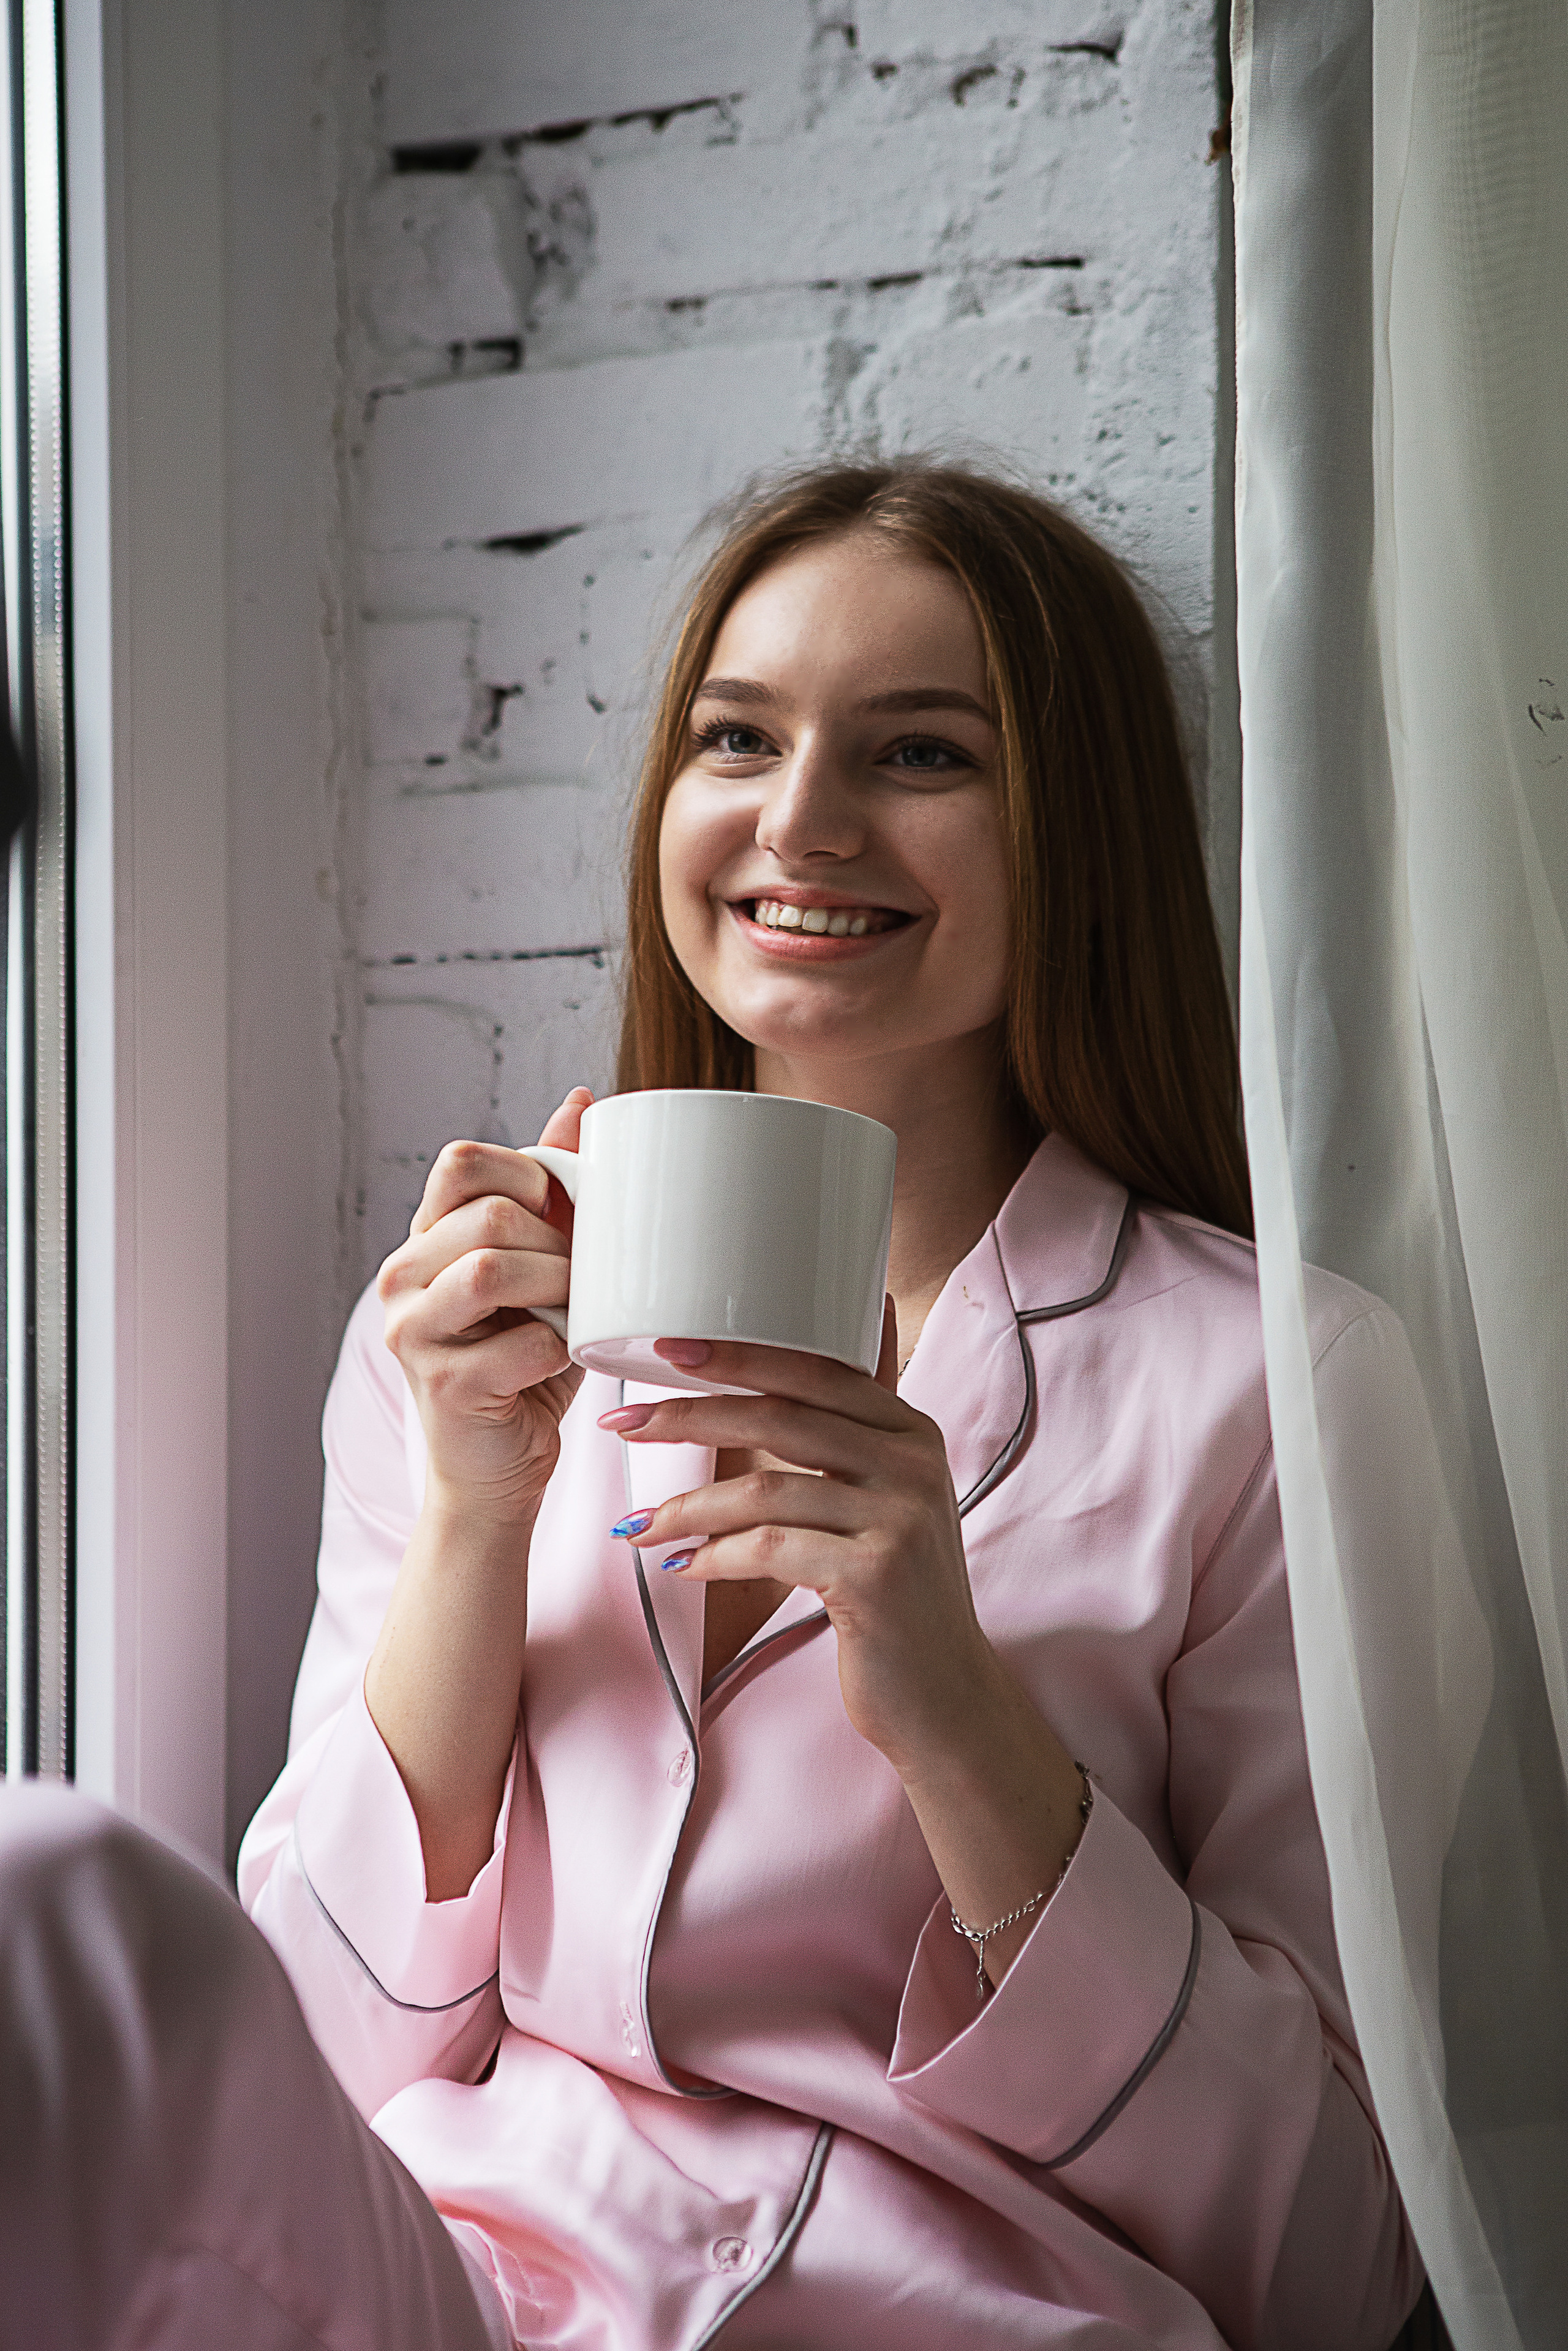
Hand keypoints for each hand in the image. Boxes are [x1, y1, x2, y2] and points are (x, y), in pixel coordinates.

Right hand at [376, 1088, 590, 1522]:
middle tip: (581, 1279)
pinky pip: (519, 1343)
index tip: (562, 1214)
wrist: (497, 1469)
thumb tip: (581, 1100)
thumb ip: (551, 1190)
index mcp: (425, 1239)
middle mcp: (402, 1278)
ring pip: (489, 1269)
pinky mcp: (440, 1384)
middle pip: (485, 1214)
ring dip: (556, 1288)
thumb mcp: (545, 1266)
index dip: (527, 1174)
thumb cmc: (524, 1364)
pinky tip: (560, 1362)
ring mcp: (411, 1332)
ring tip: (574, 1313)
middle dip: (555, 1242)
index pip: (460, 1162)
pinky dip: (559, 1350)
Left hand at [597, 1301, 1002, 1775]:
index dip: (738, 1356)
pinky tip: (683, 1567)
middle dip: (689, 1416)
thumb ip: (845, 1438)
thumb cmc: (893, 1593)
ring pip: (765, 1490)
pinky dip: (715, 1556)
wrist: (946, 1694)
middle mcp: (913, 1463)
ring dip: (688, 1506)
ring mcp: (899, 1518)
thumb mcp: (883, 1500)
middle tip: (624, 1422)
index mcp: (911, 1431)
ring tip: (640, 1524)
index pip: (815, 1370)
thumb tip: (779, 1375)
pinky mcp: (874, 1575)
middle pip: (779, 1418)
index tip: (667, 1351)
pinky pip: (770, 1550)